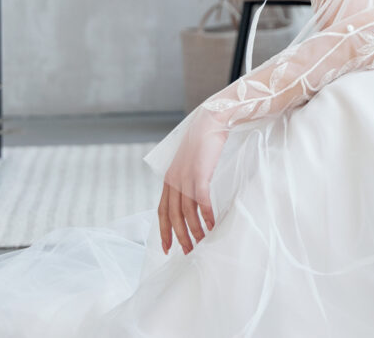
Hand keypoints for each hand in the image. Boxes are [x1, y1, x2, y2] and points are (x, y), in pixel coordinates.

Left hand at [158, 110, 228, 254]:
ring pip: (186, 211)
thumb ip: (187, 178)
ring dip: (194, 230)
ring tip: (202, 244)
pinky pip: (201, 200)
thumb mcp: (190, 162)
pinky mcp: (199, 173)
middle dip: (179, 236)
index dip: (164, 230)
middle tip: (188, 252)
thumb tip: (193, 196)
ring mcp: (185, 176)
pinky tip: (212, 226)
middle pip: (173, 215)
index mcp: (169, 178)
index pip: (162, 210)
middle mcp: (173, 179)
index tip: (167, 248)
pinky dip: (206, 215)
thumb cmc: (204, 141)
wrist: (211, 120)